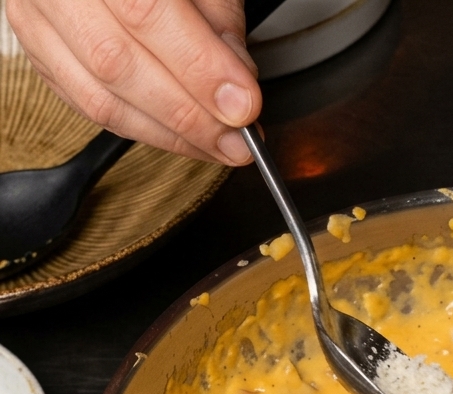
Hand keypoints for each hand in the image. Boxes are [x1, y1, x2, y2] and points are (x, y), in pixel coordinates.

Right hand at [6, 0, 259, 164]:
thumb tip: (236, 86)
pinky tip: (182, 138)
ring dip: (169, 135)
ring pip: (99, 97)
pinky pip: (88, 107)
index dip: (198, 68)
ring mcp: (35, 17)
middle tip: (237, 140)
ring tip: (218, 146)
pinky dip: (143, 129)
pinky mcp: (37, 50)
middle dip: (189, 115)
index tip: (243, 106)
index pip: (144, 11)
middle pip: (116, 63)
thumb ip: (217, 18)